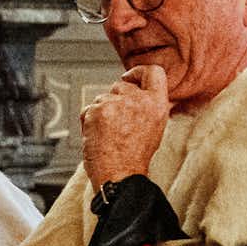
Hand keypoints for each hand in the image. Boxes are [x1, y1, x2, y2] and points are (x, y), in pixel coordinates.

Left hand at [80, 64, 169, 193]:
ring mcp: (117, 103)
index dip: (137, 72)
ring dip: (102, 112)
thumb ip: (147, 105)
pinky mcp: (98, 110)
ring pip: (102, 98)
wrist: (120, 174)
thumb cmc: (135, 156)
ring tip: (110, 134)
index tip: (128, 78)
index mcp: (158, 103)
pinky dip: (89, 121)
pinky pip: (88, 109)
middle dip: (115, 100)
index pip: (153, 71)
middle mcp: (139, 100)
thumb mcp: (155, 126)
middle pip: (120, 86)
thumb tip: (135, 90)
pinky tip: (98, 136)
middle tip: (118, 124)